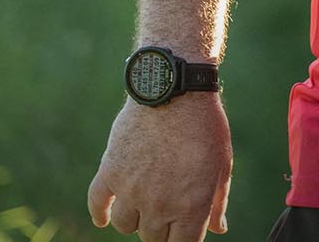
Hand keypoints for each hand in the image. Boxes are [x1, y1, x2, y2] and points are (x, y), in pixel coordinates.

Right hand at [88, 93, 231, 241]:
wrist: (175, 91)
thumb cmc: (204, 127)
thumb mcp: (221, 165)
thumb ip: (217, 202)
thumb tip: (218, 229)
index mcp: (190, 206)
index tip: (180, 233)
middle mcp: (158, 204)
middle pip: (152, 238)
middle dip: (160, 229)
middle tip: (166, 212)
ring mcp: (131, 190)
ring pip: (125, 225)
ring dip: (135, 218)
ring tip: (144, 202)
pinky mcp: (109, 172)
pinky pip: (97, 204)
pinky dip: (100, 213)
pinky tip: (104, 217)